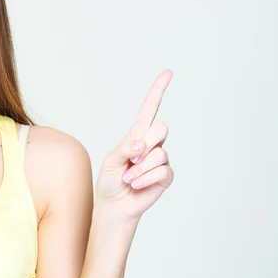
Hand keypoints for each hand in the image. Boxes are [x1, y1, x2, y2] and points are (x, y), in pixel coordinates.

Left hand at [95, 69, 173, 221]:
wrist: (115, 204)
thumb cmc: (110, 179)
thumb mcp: (110, 161)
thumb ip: (125, 149)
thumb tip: (141, 144)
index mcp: (136, 134)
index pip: (149, 108)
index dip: (158, 90)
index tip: (168, 73)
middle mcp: (151, 143)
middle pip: (161, 128)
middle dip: (145, 145)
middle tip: (130, 160)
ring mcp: (160, 159)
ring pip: (159, 153)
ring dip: (139, 169)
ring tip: (128, 177)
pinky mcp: (165, 175)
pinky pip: (161, 171)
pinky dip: (145, 179)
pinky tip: (136, 185)